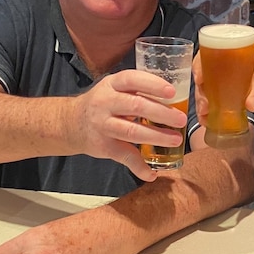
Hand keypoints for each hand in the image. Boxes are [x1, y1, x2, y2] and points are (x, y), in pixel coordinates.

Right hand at [68, 70, 187, 180]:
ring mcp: (104, 125)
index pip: (132, 80)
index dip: (152, 85)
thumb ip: (138, 90)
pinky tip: (152, 173)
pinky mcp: (104, 146)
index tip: (171, 92)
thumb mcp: (116, 88)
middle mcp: (105, 103)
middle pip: (136, 106)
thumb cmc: (104, 102)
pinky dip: (139, 167)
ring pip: (132, 131)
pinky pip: (124, 157)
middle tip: (181, 119)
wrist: (72, 122)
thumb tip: (176, 97)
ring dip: (156, 137)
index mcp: (112, 85)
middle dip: (161, 113)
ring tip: (176, 140)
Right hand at [192, 49, 253, 121]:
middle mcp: (221, 66)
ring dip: (202, 102)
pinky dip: (207, 111)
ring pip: (204, 90)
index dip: (198, 65)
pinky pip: (210, 100)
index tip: (199, 78)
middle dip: (200, 91)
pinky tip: (207, 120)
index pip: (206, 54)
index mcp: (230, 53)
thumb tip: (250, 104)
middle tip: (205, 104)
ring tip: (205, 115)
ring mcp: (221, 80)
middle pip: (202, 75)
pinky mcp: (223, 94)